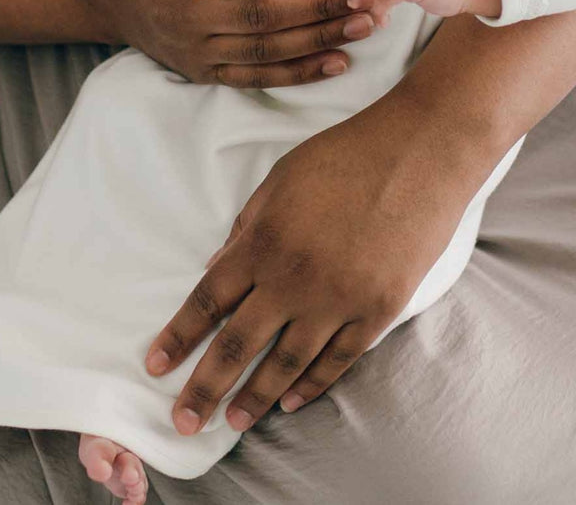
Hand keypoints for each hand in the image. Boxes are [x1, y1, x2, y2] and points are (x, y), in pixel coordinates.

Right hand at [79, 0, 377, 86]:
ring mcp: (195, 50)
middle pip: (261, 14)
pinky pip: (258, 76)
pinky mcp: (206, 72)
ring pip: (265, 48)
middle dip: (317, 5)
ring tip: (363, 24)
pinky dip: (300, 73)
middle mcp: (183, 16)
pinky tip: (337, 61)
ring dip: (319, 39)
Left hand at [143, 95, 471, 435]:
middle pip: (237, 345)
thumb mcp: (282, 178)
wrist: (420, 152)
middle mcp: (294, 278)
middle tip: (181, 422)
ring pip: (286, 364)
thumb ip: (246, 225)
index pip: (209, 300)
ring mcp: (338, 299)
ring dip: (254, 398)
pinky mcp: (378, 309)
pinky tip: (290, 402)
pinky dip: (311, 385)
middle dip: (204, 388)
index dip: (179, 336)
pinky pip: (337, 360)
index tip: (155, 366)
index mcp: (264, 241)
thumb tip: (216, 268)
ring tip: (232, 423)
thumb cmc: (348, 154)